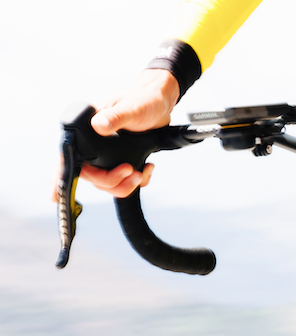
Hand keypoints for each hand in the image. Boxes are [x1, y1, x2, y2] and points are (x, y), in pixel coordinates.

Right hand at [52, 69, 179, 200]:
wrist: (161, 103)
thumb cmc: (143, 100)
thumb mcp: (130, 108)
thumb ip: (115, 117)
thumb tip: (99, 126)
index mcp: (86, 130)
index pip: (68, 156)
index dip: (60, 178)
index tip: (55, 197)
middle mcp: (94, 144)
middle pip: (92, 176)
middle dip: (111, 181)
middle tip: (130, 171)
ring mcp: (108, 154)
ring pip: (108, 183)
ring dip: (125, 184)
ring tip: (140, 172)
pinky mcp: (123, 159)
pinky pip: (125, 181)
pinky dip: (138, 181)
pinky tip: (148, 168)